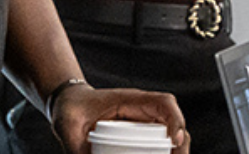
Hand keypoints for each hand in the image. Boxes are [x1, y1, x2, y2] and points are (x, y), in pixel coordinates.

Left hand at [53, 83, 188, 153]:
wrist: (70, 105)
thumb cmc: (71, 109)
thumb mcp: (68, 126)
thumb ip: (75, 148)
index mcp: (131, 100)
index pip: (164, 103)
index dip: (175, 119)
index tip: (174, 140)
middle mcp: (144, 112)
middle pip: (174, 124)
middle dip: (180, 146)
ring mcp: (144, 125)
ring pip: (170, 139)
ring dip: (174, 153)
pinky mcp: (139, 138)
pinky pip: (157, 147)